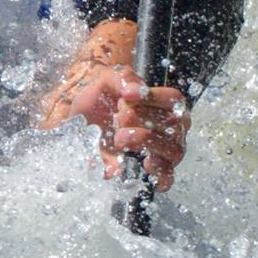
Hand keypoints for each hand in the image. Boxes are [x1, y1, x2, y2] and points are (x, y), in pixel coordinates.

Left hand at [101, 71, 191, 192]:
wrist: (83, 119)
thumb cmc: (103, 97)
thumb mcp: (109, 80)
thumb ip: (122, 79)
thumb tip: (131, 91)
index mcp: (165, 104)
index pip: (173, 100)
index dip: (152, 98)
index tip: (125, 97)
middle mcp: (171, 128)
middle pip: (174, 125)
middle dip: (144, 120)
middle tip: (119, 117)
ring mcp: (164, 151)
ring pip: (174, 150)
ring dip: (146, 142)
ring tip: (120, 138)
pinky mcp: (152, 171)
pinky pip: (167, 178)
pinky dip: (160, 175)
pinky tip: (145, 165)